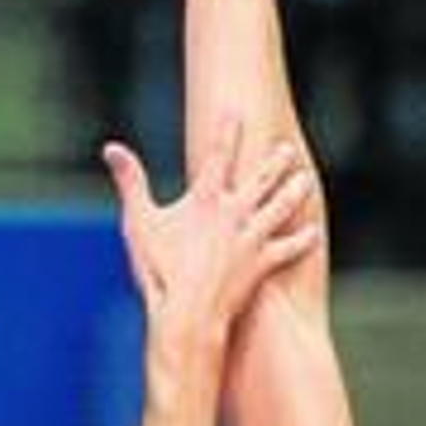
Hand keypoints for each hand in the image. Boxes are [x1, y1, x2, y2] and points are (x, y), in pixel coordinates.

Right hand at [103, 112, 316, 345]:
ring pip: (281, 207)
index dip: (227, 131)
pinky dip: (301, 240)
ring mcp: (252, 238)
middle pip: (262, 178)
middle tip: (288, 148)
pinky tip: (314, 233)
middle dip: (276, 161)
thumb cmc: (159, 270)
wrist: (187, 313)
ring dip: (295, 192)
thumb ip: (130, 181)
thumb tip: (111, 147)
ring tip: (306, 180)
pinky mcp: (263, 264)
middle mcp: (235, 213)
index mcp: (205, 199)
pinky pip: (289, 248)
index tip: (236, 112)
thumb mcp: (138, 222)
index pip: (219, 155)